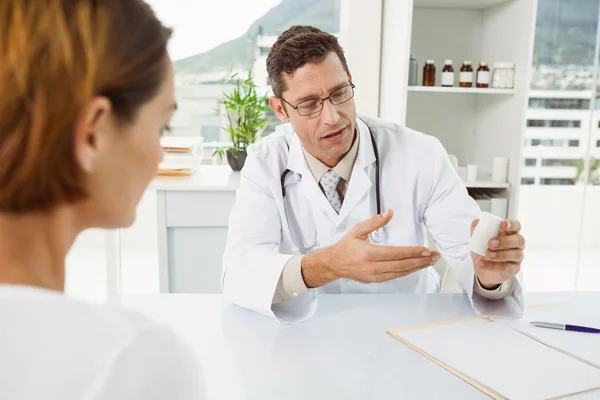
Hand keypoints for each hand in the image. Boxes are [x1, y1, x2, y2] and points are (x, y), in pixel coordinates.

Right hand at [302, 210, 439, 285]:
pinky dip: (407, 272)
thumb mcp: (358, 230)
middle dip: (420, 261)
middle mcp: (373, 267)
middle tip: (435, 256)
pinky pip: (395, 276)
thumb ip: (375, 222)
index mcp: (369, 253)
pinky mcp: (376, 280)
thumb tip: (390, 213)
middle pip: (402, 265)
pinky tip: (416, 267)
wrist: (335, 264)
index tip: (426, 250)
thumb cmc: (346, 246)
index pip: (396, 253)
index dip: (412, 252)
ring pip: (401, 273)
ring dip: (417, 267)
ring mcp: (375, 276)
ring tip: (430, 262)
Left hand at [471, 219, 524, 289]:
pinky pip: (507, 267)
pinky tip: (482, 263)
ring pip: (516, 254)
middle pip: (519, 240)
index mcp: (509, 233)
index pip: (516, 226)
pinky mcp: (513, 269)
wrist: (481, 266)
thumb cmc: (483, 249)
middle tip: (490, 243)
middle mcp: (516, 245)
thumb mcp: (477, 238)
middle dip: (505, 241)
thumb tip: (477, 222)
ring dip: (500, 254)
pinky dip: (493, 265)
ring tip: (487, 254)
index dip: (512, 225)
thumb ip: (477, 229)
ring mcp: (516, 257)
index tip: (503, 224)